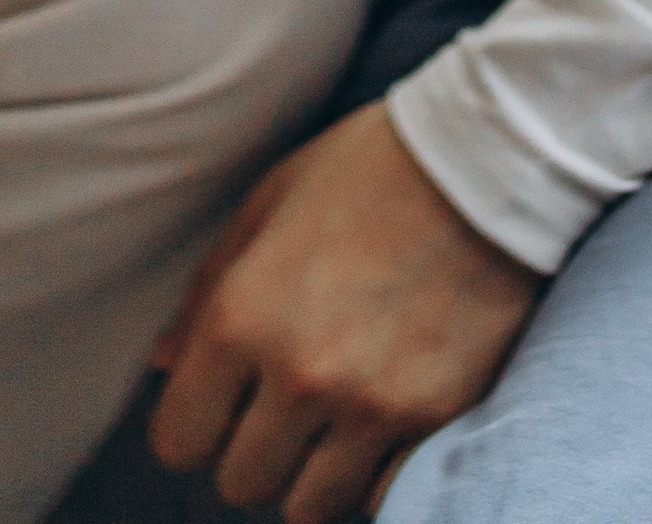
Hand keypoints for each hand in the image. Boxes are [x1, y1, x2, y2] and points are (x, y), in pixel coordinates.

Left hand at [150, 104, 542, 523]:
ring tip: (331, 417)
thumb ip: (207, 290)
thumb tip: (164, 363)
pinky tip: (381, 422)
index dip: (193, 422)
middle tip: (281, 401)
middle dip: (252, 447)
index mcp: (242, 316)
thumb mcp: (268, 202)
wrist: (487, 161)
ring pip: (306, 506)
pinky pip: (376, 497)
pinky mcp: (433, 422)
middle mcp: (300, 375)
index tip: (220, 400)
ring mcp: (370, 407)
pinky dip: (372, 475)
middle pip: (239, 482)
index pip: (179, 439)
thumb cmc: (367, 167)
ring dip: (309, 470)